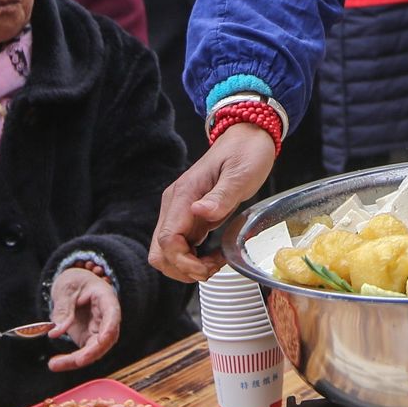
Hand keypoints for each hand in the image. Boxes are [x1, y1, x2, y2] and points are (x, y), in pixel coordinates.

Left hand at [46, 265, 122, 371]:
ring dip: (77, 361)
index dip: (109, 328)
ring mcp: (98, 331)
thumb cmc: (74, 283)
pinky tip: (55, 364)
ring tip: (54, 364)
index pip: (112, 314)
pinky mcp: (87, 339)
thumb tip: (56, 332)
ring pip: (94, 351)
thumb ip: (63, 309)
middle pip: (105, 339)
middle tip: (75, 361)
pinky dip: (69, 361)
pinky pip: (82, 354)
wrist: (73, 286)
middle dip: (90, 353)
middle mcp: (106, 319)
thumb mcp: (66, 289)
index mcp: (105, 299)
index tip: (102, 340)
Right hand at [148, 121, 278, 281]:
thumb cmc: (246, 152)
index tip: (205, 268)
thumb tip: (200, 212)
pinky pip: (181, 246)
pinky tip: (213, 256)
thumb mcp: (241, 174)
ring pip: (167, 252)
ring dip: (187, 266)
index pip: (167, 239)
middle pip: (160, 251)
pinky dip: (193, 259)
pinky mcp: (189, 217)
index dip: (182, 261)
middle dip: (182, 268)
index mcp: (184, 195)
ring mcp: (180, 211)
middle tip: (211, 269)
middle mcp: (175, 204)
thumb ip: (221, 196)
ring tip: (214, 263)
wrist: (247, 137)